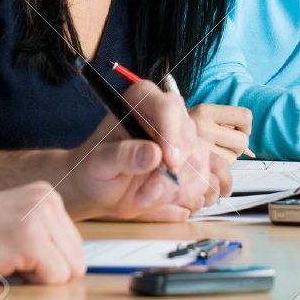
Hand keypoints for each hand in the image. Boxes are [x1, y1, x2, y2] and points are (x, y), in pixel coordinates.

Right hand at [0, 182, 83, 283]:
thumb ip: (43, 237)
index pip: (74, 247)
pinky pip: (56, 280)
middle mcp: (47, 199)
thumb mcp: (10, 225)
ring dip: (37, 280)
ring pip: (70, 272)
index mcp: (45, 194)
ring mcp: (39, 216)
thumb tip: (76, 270)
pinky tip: (0, 266)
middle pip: (77, 260)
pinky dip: (30, 286)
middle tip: (4, 261)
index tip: (10, 255)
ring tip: (2, 263)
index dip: (45, 264)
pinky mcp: (30, 239)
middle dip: (45, 273)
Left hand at [61, 81, 217, 220]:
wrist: (100, 189)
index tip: (169, 163)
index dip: (173, 135)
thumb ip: (123, 156)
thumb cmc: (94, 169)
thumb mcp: (99, 163)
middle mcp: (169, 114)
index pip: (169, 109)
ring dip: (177, 189)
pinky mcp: (193, 161)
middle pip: (188, 139)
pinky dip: (187, 195)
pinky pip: (205, 178)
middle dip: (170, 175)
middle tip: (145, 195)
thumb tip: (153, 154)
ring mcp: (184, 138)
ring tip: (146, 199)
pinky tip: (162, 199)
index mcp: (143, 100)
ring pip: (200, 161)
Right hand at [189, 103, 251, 161]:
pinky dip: (219, 165)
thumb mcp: (204, 118)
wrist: (156, 141)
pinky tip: (209, 159)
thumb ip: (228, 126)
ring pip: (234, 157)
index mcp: (205, 110)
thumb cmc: (189, 128)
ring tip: (214, 150)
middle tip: (226, 143)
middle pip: (243, 140)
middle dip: (238, 144)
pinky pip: (222, 167)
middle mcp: (202, 127)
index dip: (245, 126)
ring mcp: (200, 147)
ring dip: (228, 156)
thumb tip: (251, 152)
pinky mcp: (199, 163)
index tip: (237, 129)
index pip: (245, 116)